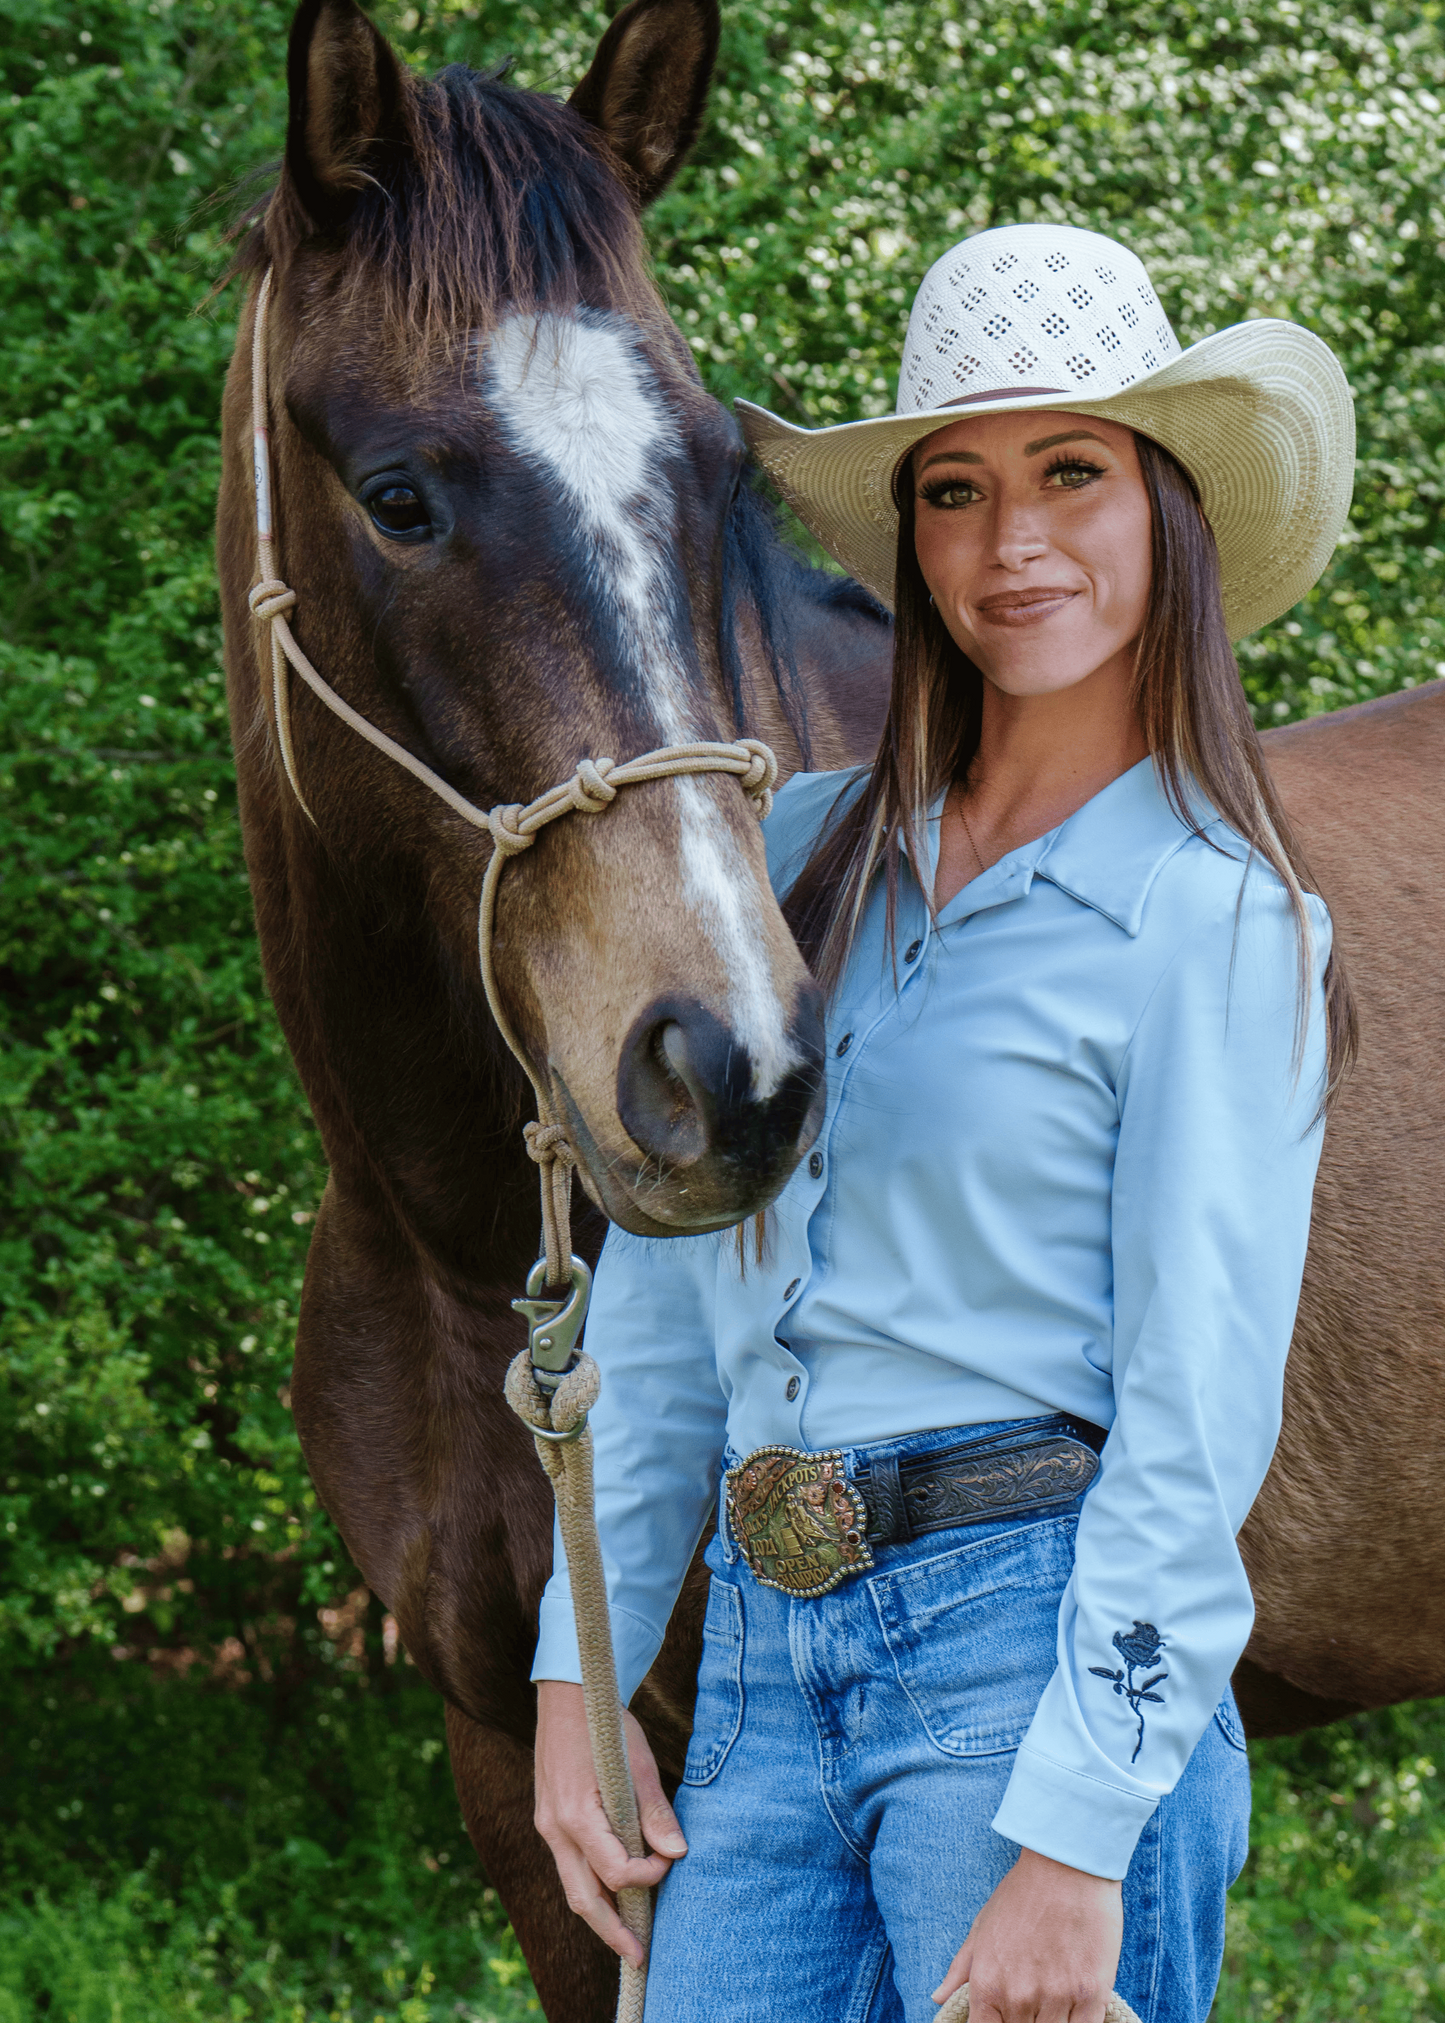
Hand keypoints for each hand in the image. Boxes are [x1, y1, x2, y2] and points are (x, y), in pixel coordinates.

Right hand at [534, 1679, 686, 1966]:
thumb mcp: (637, 1762)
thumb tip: (679, 1852)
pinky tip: (613, 1894)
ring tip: (629, 1937)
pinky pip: (569, 1866)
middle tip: (642, 1957)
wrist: (567, 1693)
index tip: (671, 1860)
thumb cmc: (606, 1724)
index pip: (615, 1871)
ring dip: (601, 1915)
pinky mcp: (550, 1820)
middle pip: (584, 1899)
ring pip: (573, 1887)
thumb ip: (654, 1811)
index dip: (648, 1875)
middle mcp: (555, 1828)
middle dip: (613, 1932)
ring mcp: (548, 1826)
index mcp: (576, 1815)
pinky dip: (591, 1886)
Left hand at [934, 1846, 1122, 2022]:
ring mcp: (1056, 1998)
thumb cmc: (1022, 1893)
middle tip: (1029, 2003)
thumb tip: (938, 1997)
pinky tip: (1074, 2011)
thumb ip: (961, 1969)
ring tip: (1050, 2003)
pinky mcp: (1091, 1994)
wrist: (1065, 1865)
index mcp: (988, 1984)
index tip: (1001, 2018)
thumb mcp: (982, 1926)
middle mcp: (1019, 1997)